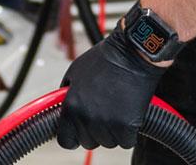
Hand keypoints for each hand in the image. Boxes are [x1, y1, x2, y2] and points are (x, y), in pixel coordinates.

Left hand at [56, 30, 166, 149]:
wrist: (132, 53)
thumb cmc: (106, 59)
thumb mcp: (75, 72)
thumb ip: (66, 95)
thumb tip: (62, 109)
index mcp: (71, 106)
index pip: (65, 140)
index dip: (72, 136)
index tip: (78, 132)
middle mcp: (87, 117)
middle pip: (88, 142)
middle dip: (95, 131)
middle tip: (103, 112)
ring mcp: (107, 123)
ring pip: (108, 143)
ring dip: (113, 131)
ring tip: (117, 109)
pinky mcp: (127, 125)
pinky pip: (126, 142)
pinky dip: (129, 132)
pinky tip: (128, 115)